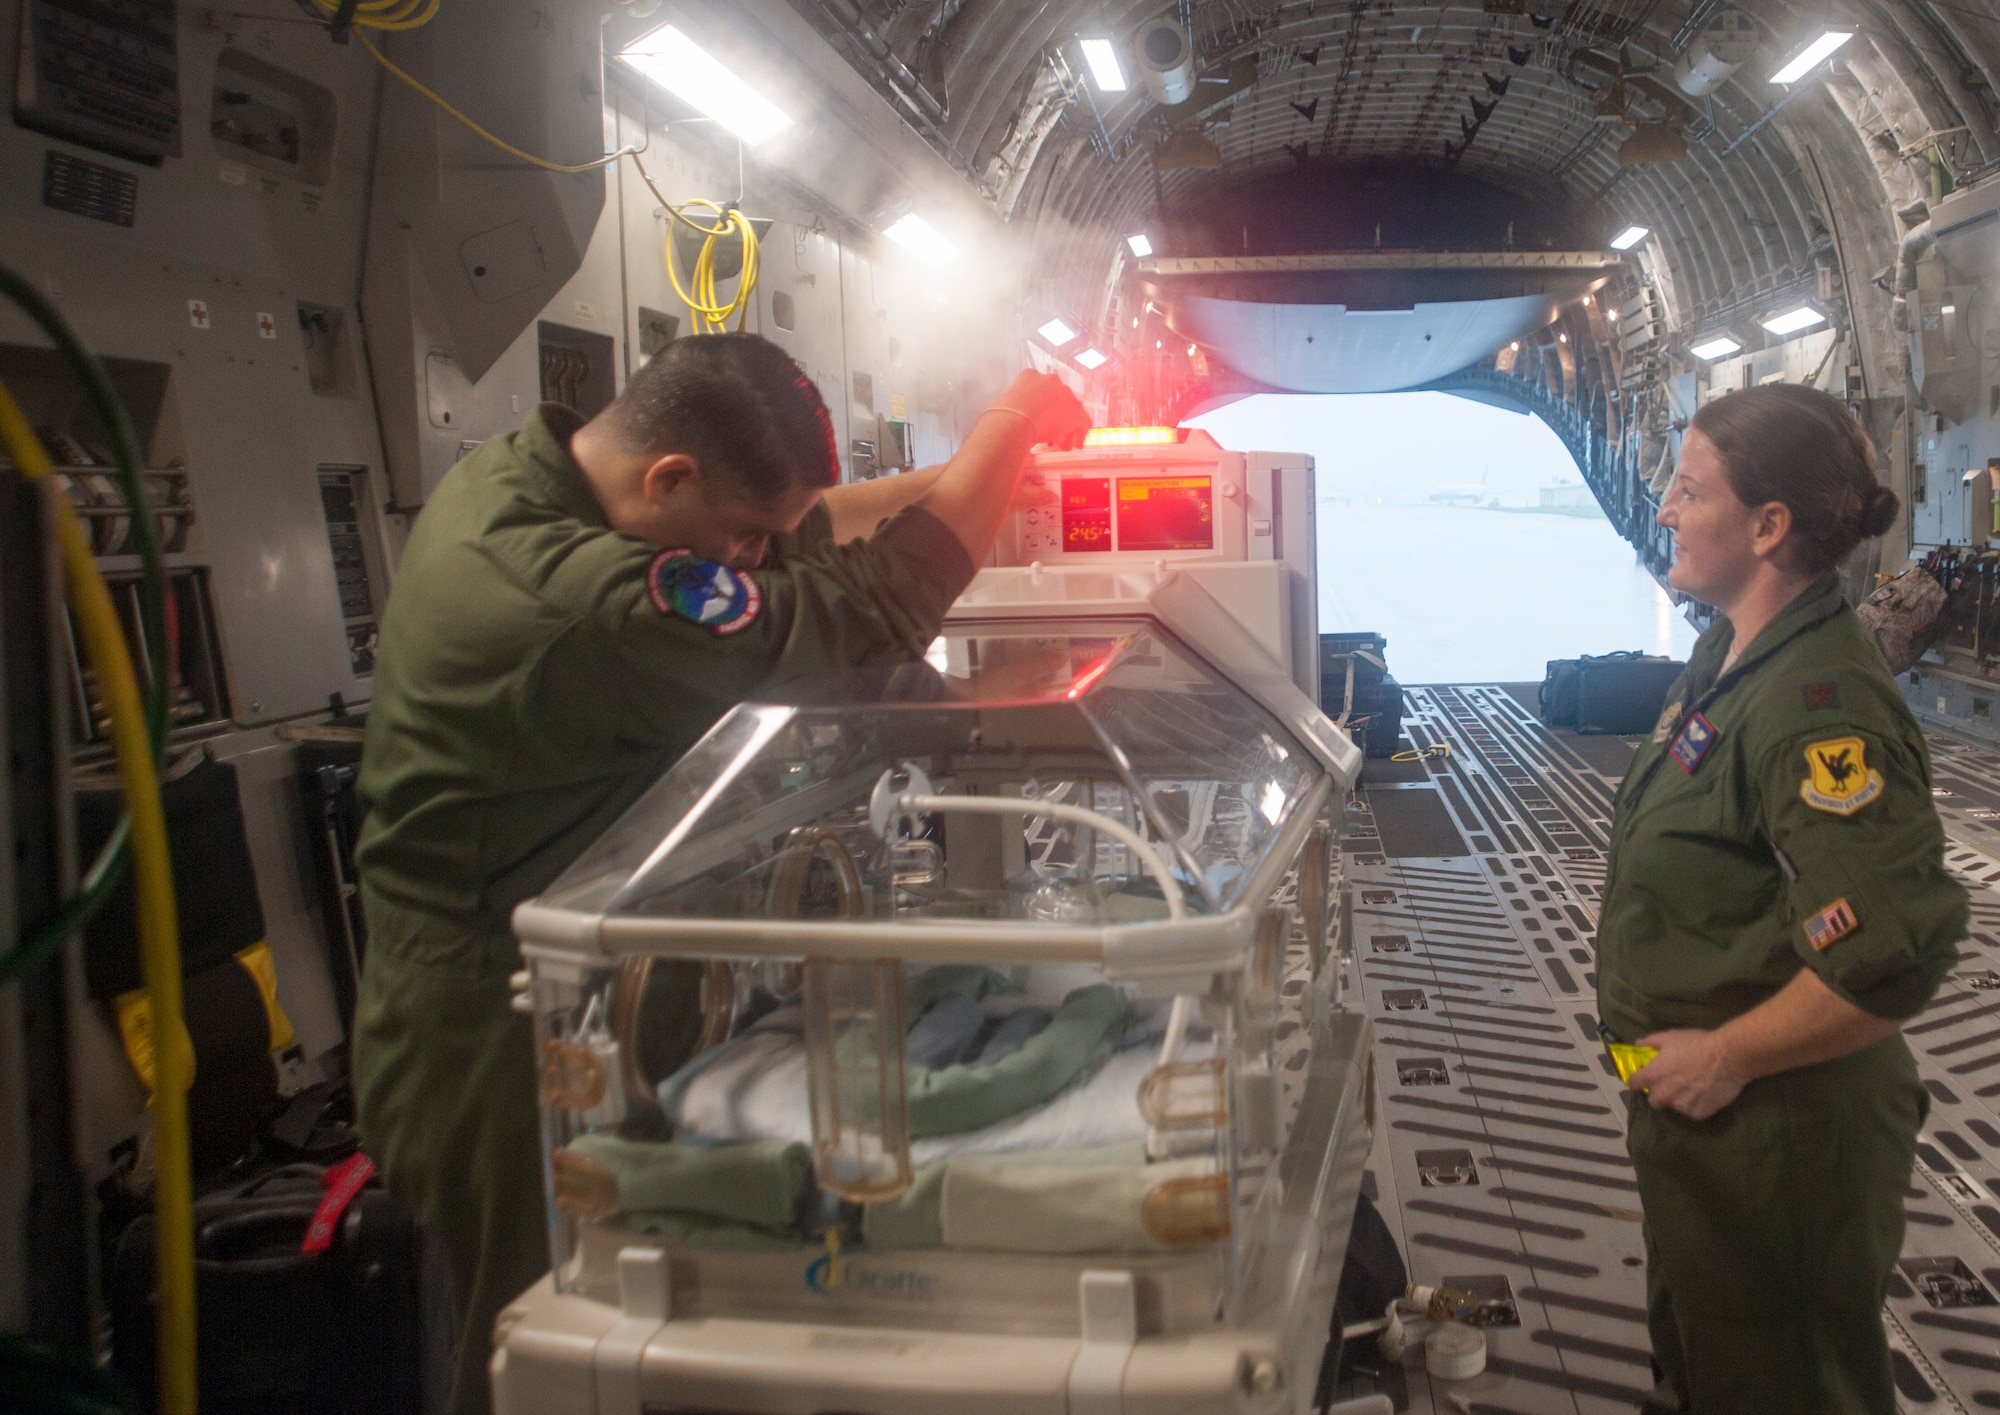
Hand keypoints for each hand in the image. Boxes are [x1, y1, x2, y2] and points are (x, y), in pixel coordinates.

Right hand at [987, 371, 1090, 449]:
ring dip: (1067, 427)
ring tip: (1063, 443)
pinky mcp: (1075, 409)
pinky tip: (1076, 444)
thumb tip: (1011, 420)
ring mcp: (1064, 393)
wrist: (1012, 421)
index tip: (1039, 419)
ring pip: (1071, 410)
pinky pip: (1083, 421)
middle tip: (1052, 433)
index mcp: (1029, 375)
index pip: (1042, 391)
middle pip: (1059, 399)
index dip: (1042, 408)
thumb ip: (1014, 408)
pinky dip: (1080, 434)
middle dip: (1056, 417)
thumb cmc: (1001, 416)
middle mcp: (1050, 380)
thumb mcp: (1004, 405)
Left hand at [1628, 1028, 1747, 1119]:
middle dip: (1659, 1093)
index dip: (1638, 1080)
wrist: (1728, 1057)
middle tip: (1672, 1084)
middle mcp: (1664, 1094)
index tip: (1643, 1079)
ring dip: (1679, 1099)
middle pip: (1653, 1100)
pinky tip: (1704, 1093)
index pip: (1633, 1084)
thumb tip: (1638, 1044)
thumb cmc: (1696, 1044)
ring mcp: (1681, 1106)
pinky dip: (1696, 1105)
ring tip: (1692, 1087)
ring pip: (1674, 1106)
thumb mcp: (1670, 1037)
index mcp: (1653, 1076)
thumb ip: (1650, 1042)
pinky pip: (1692, 1111)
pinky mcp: (1698, 1113)